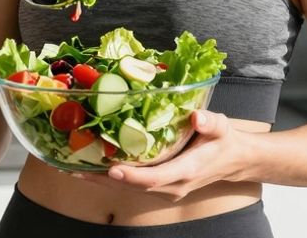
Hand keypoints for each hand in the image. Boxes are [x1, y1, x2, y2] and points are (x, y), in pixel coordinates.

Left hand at [70, 110, 255, 201]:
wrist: (233, 160)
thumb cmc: (224, 141)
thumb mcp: (221, 127)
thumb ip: (210, 123)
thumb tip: (198, 117)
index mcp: (185, 171)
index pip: (154, 178)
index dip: (131, 176)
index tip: (111, 169)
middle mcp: (172, 184)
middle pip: (133, 187)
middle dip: (103, 180)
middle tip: (74, 169)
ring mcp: (165, 188)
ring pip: (128, 189)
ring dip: (101, 180)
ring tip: (72, 168)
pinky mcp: (159, 185)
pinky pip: (130, 185)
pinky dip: (109, 178)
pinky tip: (91, 167)